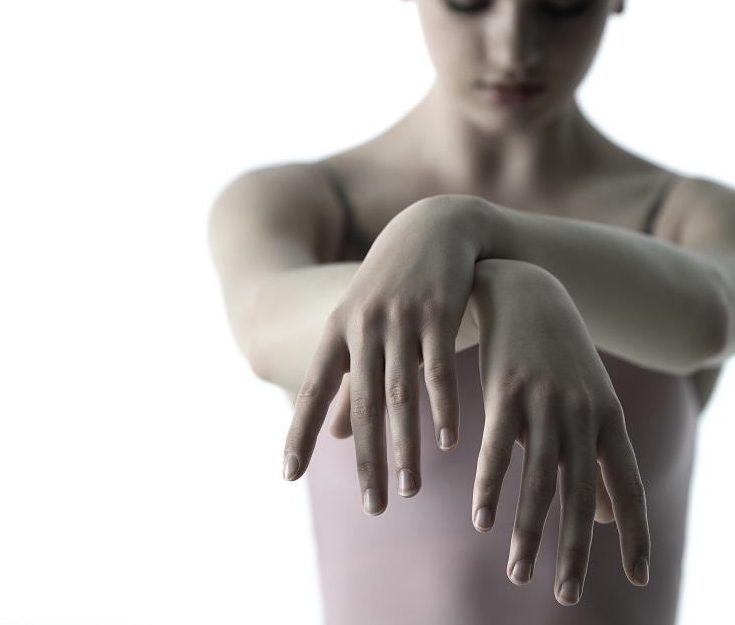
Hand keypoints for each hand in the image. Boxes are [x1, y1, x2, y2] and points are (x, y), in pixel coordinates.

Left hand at [282, 195, 486, 514]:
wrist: (434, 227)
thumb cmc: (394, 285)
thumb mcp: (363, 325)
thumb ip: (348, 379)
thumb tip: (330, 434)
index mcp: (337, 330)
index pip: (311, 389)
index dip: (298, 431)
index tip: (287, 476)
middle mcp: (362, 325)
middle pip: (361, 405)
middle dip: (365, 460)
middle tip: (372, 507)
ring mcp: (399, 317)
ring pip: (399, 394)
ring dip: (405, 447)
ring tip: (409, 490)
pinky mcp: (437, 311)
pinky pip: (437, 369)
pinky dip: (442, 408)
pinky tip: (447, 443)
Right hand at [467, 260, 650, 605]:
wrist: (526, 290)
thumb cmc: (558, 358)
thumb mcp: (588, 405)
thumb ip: (599, 463)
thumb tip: (610, 519)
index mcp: (609, 420)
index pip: (629, 486)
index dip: (636, 532)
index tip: (640, 576)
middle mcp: (584, 415)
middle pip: (584, 494)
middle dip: (576, 549)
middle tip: (567, 595)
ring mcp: (547, 402)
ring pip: (541, 479)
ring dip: (528, 530)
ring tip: (520, 571)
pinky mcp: (508, 389)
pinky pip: (499, 449)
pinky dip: (492, 488)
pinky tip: (484, 520)